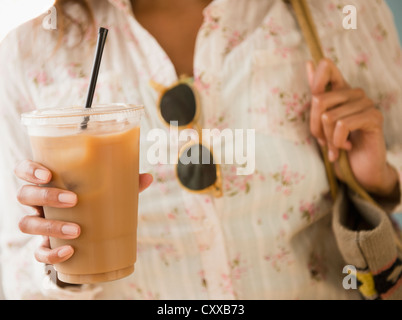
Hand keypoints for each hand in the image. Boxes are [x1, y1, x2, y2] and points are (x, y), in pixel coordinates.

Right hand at [15, 159, 152, 264]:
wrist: (85, 233)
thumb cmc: (92, 202)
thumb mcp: (104, 191)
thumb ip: (123, 183)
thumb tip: (148, 177)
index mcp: (48, 182)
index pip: (25, 170)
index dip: (29, 170)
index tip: (48, 174)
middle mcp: (37, 202)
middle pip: (25, 194)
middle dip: (46, 196)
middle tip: (73, 200)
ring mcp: (38, 224)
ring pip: (27, 224)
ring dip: (50, 227)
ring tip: (77, 230)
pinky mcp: (44, 246)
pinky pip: (38, 253)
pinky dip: (51, 255)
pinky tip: (70, 252)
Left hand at [307, 58, 397, 196]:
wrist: (359, 172)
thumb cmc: (338, 147)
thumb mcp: (321, 123)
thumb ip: (316, 96)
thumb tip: (308, 62)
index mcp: (340, 91)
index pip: (327, 67)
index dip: (315, 80)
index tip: (315, 102)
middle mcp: (354, 93)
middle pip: (318, 101)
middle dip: (315, 128)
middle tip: (323, 142)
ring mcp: (366, 104)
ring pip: (329, 116)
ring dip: (327, 139)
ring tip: (335, 148)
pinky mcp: (374, 118)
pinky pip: (343, 125)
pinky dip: (337, 141)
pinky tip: (345, 147)